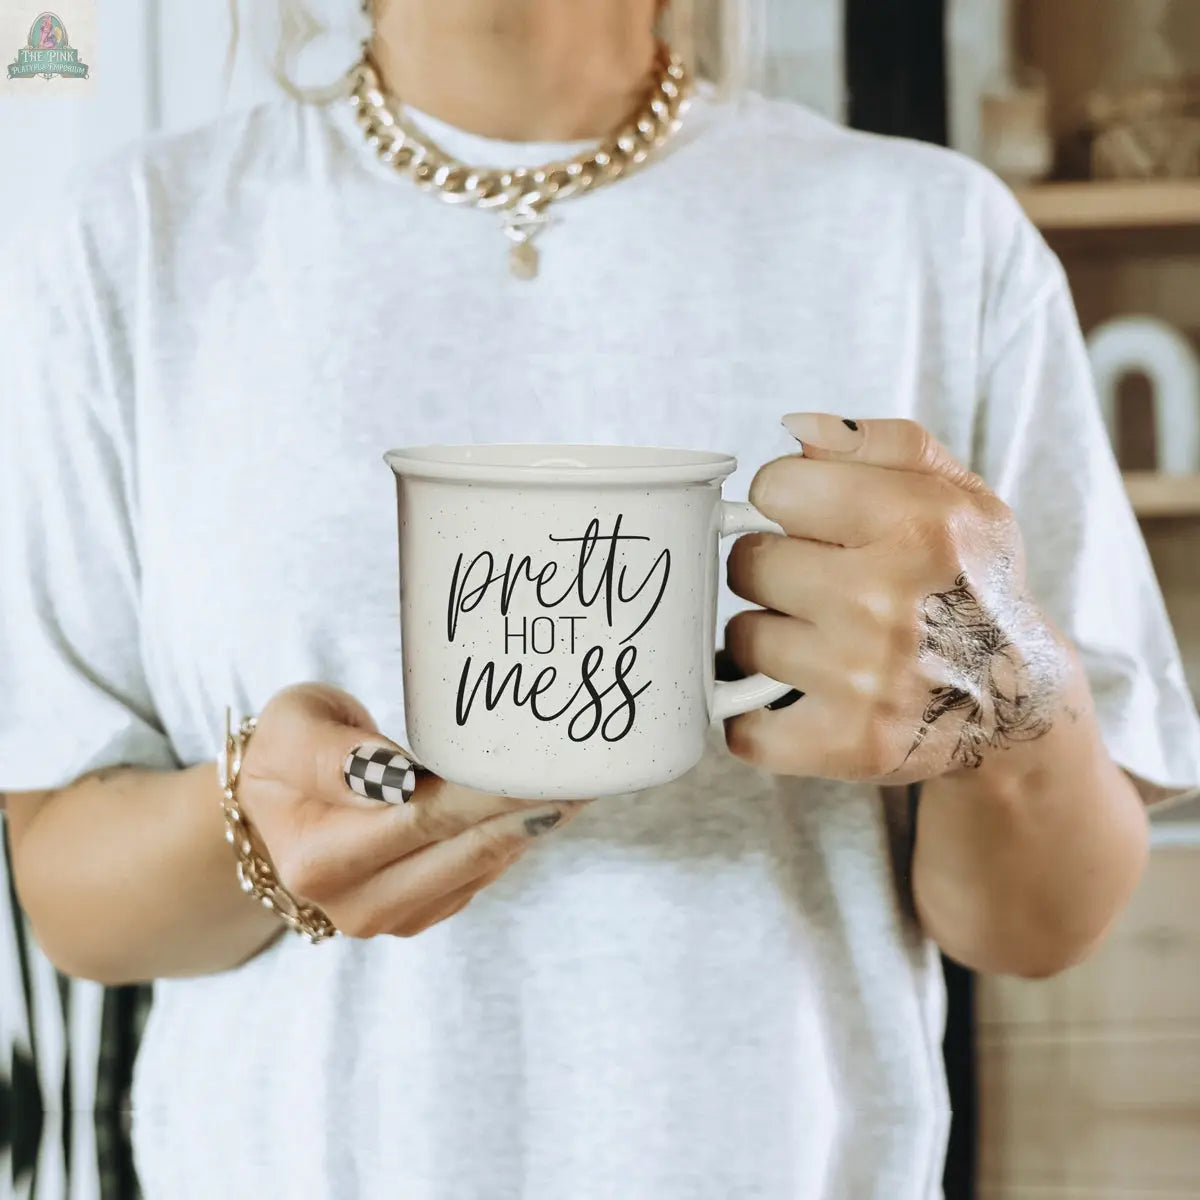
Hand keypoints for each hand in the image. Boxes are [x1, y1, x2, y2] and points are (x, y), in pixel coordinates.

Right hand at [238, 683, 585, 937]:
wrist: (272, 809)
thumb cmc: (288, 753)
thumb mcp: (294, 728)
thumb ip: (337, 753)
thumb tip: (395, 777)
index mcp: (319, 857)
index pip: (425, 817)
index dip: (492, 791)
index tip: (547, 763)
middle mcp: (354, 903)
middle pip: (464, 849)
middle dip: (530, 809)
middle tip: (588, 772)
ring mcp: (388, 918)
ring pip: (480, 868)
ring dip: (535, 827)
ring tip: (584, 784)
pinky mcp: (417, 916)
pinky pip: (480, 877)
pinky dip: (517, 840)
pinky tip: (549, 806)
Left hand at [724, 414, 1069, 784]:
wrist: (1014, 701)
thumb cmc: (969, 583)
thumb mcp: (955, 493)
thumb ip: (879, 442)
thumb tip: (793, 429)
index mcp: (917, 524)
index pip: (774, 486)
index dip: (789, 502)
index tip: (815, 523)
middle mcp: (888, 602)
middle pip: (748, 562)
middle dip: (775, 569)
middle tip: (820, 586)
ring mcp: (864, 680)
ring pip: (742, 637)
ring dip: (768, 638)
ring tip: (819, 640)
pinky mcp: (847, 744)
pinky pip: (743, 726)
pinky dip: (755, 716)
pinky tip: (794, 697)